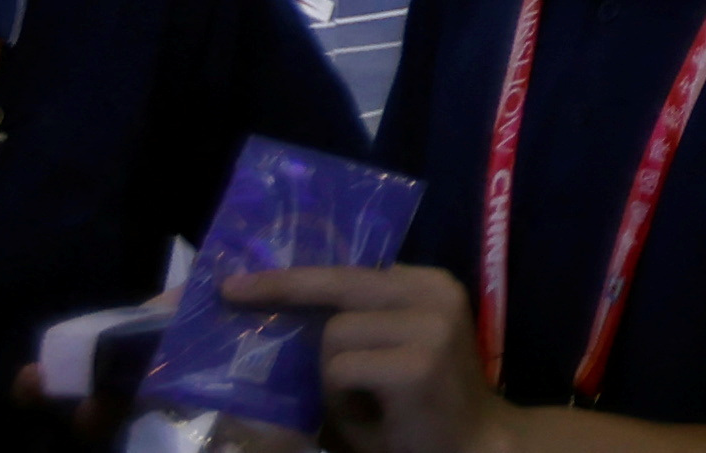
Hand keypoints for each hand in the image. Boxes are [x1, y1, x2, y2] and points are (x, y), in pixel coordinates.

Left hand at [232, 266, 499, 452]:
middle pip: (337, 286)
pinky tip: (372, 414)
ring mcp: (429, 326)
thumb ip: (360, 323)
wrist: (474, 444)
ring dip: (331, 374)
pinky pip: (341, 370)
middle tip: (230, 291)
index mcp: (429, 285)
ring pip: (334, 335)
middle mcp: (434, 294)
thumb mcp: (394, 349)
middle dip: (281, 290)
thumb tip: (292, 314)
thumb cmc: (421, 405)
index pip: (350, 270)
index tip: (238, 281)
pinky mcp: (417, 363)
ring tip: (361, 399)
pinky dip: (341, 399)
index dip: (294, 276)